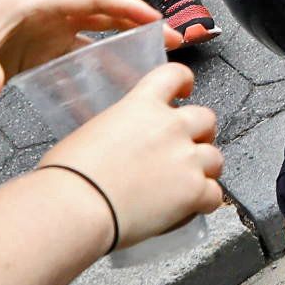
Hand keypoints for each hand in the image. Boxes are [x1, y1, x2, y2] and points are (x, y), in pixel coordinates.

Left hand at [0, 0, 160, 99]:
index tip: (156, 20)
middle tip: (175, 42)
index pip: (91, 1)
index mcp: (37, 7)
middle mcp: (47, 21)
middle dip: (140, 27)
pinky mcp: (35, 61)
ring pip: (94, 44)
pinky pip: (74, 68)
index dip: (126, 7)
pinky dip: (94, 79)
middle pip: (103, 19)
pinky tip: (110, 99)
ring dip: (124, 54)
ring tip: (154, 71)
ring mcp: (43, 41)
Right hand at [43, 60, 223, 247]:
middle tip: (186, 149)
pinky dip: (205, 202)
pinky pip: (215, 195)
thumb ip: (116, 133)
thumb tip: (117, 149)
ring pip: (216, 158)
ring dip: (205, 170)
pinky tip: (190, 209)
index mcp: (140, 106)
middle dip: (200, 133)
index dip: (184, 82)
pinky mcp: (194, 191)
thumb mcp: (90, 134)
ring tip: (187, 184)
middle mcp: (170, 126)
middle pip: (206, 119)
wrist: (76, 206)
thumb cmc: (69, 175)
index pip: (174, 75)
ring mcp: (186, 158)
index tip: (186, 90)